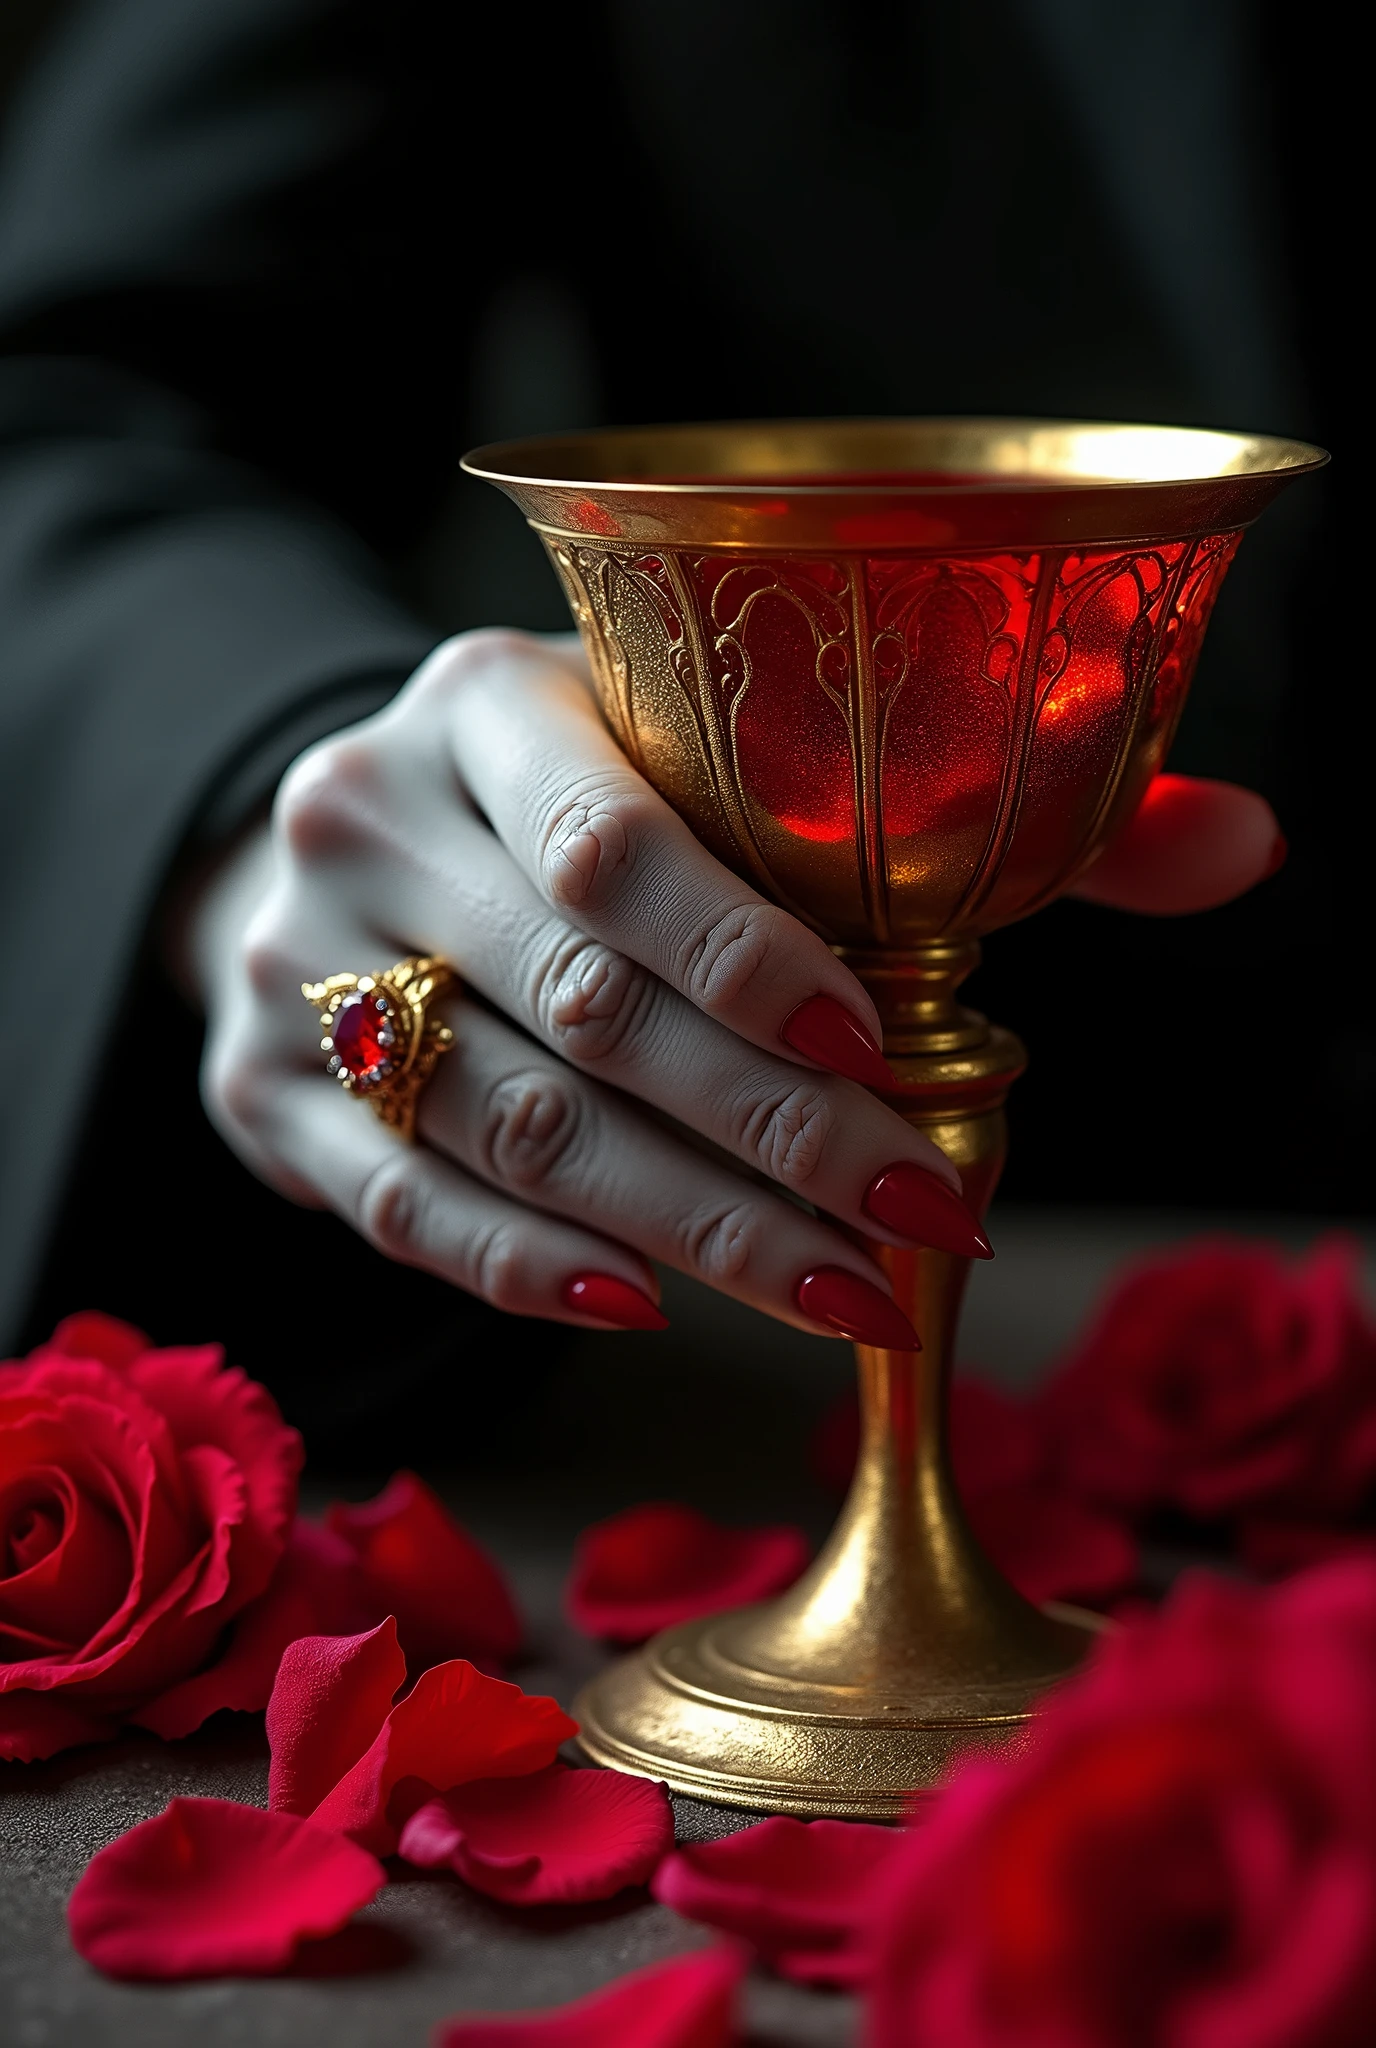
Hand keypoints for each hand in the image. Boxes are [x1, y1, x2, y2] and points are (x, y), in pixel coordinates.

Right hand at [191, 631, 1280, 1342]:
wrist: (336, 841)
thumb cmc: (572, 797)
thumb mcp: (713, 752)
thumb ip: (973, 806)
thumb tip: (1245, 842)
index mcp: (484, 704)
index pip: (615, 850)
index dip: (754, 968)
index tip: (895, 1059)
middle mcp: (365, 820)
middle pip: (585, 1012)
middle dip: (774, 1139)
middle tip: (924, 1227)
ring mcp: (293, 966)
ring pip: (509, 1130)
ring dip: (693, 1231)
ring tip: (848, 1298)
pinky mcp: (259, 1093)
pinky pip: (405, 1211)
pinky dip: (535, 1274)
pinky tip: (657, 1307)